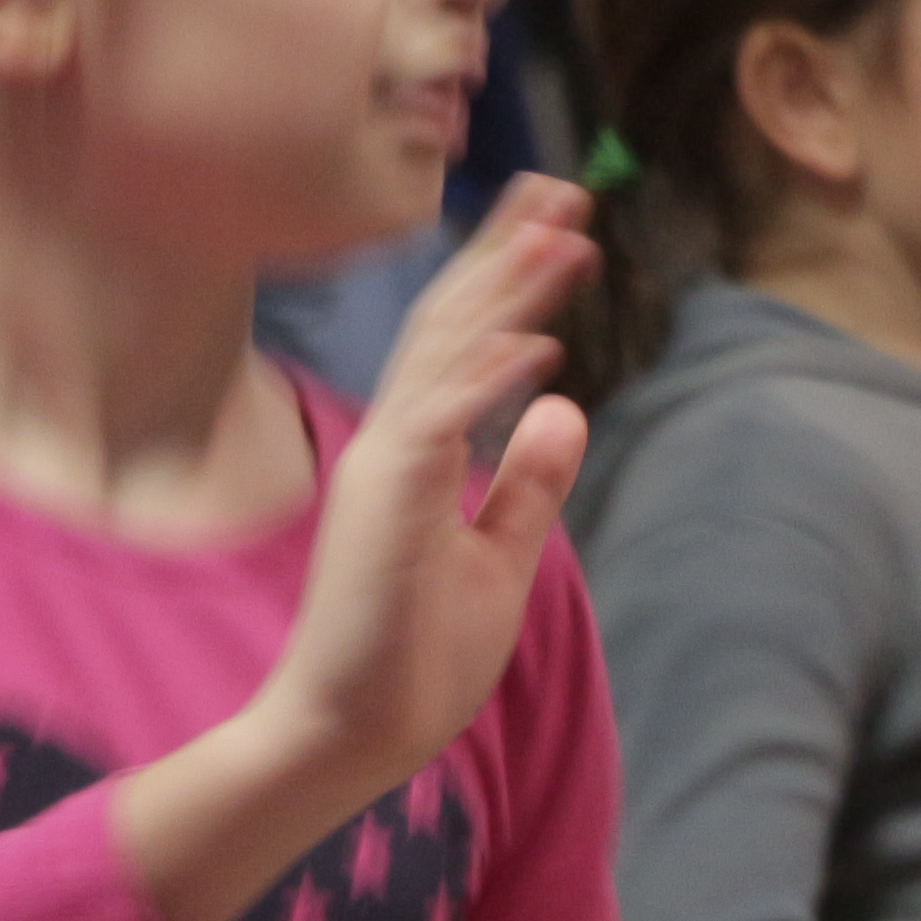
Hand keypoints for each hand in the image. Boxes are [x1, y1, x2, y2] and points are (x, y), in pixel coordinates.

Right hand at [116, 178, 596, 920]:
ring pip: (447, 354)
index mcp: (420, 452)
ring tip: (563, 231)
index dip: (513, 280)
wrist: (356, 732)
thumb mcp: (500, 555)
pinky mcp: (385, 504)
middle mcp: (397, 443)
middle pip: (454, 324)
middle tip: (563, 187)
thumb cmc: (416, 655)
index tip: (562, 226)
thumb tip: (564, 407)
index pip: (467, 344)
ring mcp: (385, 468)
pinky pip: (440, 423)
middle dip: (509, 254)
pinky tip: (540, 342)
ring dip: (507, 291)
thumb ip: (528, 482)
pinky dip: (488, 379)